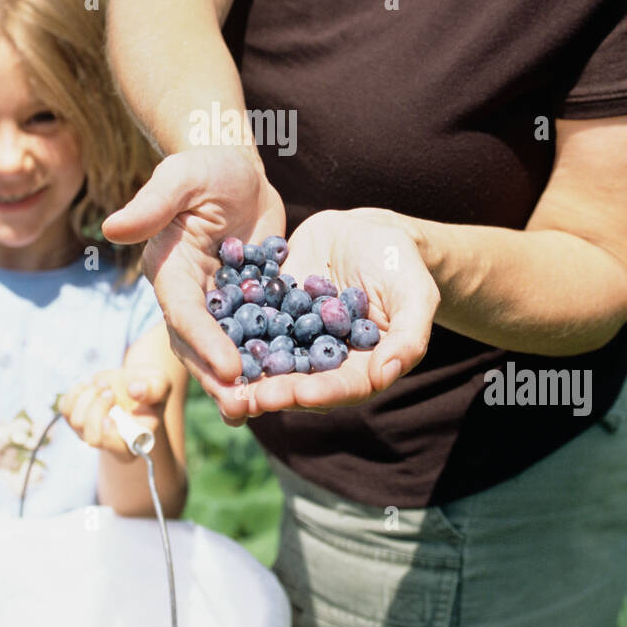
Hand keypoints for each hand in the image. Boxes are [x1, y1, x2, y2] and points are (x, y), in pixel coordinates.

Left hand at [58, 367, 171, 460]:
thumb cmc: (148, 390)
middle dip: (98, 409)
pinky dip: (76, 392)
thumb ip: (155, 388)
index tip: (109, 418)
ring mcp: (89, 431)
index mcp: (134, 441)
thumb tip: (134, 391)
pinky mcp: (74, 417)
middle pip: (92, 437)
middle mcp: (108, 442)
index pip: (119, 451)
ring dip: (88, 396)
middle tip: (110, 390)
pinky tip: (90, 386)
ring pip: (76, 421)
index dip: (110, 438)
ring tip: (104, 385)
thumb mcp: (160, 384)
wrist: (130, 383)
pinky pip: (65, 408)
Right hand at [101, 148, 285, 414]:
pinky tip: (297, 382)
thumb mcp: (181, 178)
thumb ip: (152, 205)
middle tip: (245, 408)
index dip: (204, 342)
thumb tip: (112, 228)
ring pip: (229, 350)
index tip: (229, 368)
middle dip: (219, 378)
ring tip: (265, 407)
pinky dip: (275, 358)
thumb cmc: (204, 167)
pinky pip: (261, 334)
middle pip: (201, 346)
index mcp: (169, 272)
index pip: (184, 314)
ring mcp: (221, 304)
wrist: (237, 170)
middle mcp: (191, 296)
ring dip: (244, 380)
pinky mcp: (251, 303)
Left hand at [213, 208, 440, 422]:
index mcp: (360, 366)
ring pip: (269, 360)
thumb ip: (408, 336)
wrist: (367, 229)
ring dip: (247, 373)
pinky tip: (211, 333)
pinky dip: (232, 332)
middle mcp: (322, 360)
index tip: (299, 394)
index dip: (320, 392)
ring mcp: (294, 337)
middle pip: (298, 383)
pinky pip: (251, 324)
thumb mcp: (415, 294)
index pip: (341, 388)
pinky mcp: (272, 312)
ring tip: (223, 379)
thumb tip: (386, 374)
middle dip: (273, 392)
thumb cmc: (401, 263)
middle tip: (248, 397)